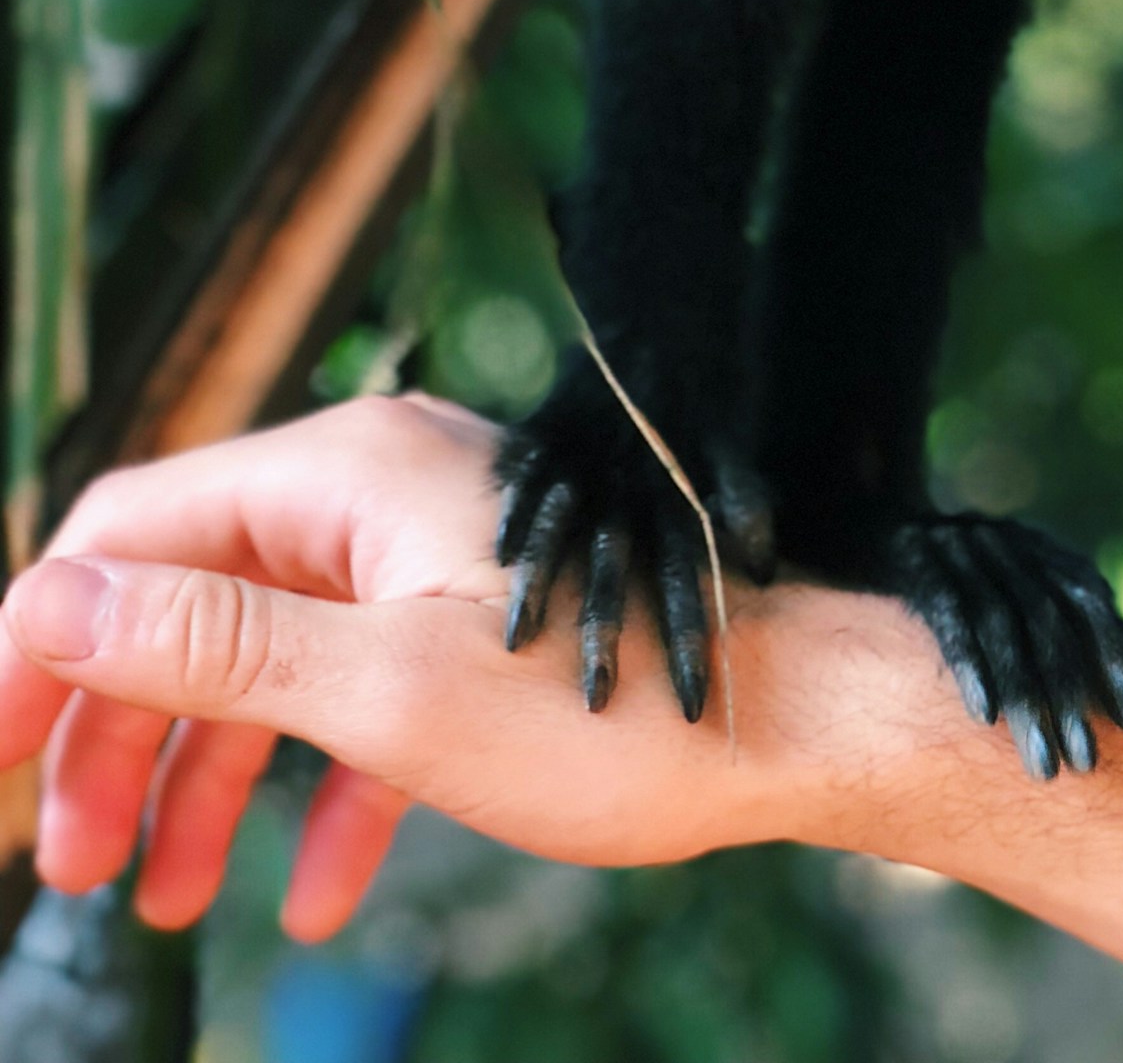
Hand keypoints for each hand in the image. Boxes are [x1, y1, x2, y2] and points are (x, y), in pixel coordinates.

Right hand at [0, 396, 821, 941]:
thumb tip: (51, 603)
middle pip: (189, 600)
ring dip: (210, 774)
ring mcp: (430, 550)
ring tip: (169, 897)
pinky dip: (320, 785)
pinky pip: (361, 690)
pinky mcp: (477, 617)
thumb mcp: (385, 692)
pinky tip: (314, 894)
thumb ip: (212, 646)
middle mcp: (376, 490)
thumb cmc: (611, 704)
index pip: (128, 532)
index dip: (38, 643)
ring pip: (271, 654)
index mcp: (344, 475)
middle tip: (70, 864)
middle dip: (120, 733)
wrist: (797, 715)